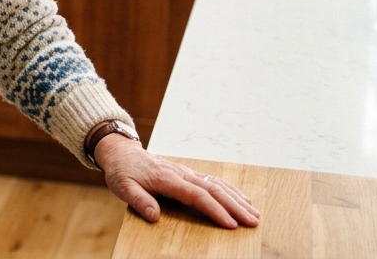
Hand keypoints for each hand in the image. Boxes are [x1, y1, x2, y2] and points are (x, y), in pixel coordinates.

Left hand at [95, 134, 259, 228]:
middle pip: (213, 190)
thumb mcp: (123, 187)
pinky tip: (242, 199)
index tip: (230, 224)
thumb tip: (154, 215)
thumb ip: (139, 200)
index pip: (196, 196)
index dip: (215, 210)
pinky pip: (213, 181)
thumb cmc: (123, 172)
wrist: (122, 152)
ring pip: (217, 184)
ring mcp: (187, 172)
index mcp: (167, 179)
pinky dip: (230, 190)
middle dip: (235, 207)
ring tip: (254, 213)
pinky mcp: (188, 173)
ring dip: (237, 198)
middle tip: (253, 222)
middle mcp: (181, 173)